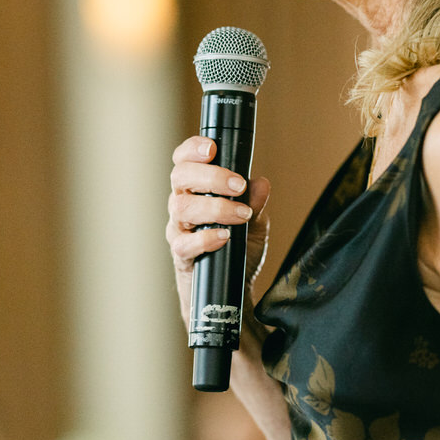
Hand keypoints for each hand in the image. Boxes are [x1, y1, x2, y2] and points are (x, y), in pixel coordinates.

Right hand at [165, 136, 270, 321]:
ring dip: (214, 208)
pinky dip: (205, 238)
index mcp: (196, 189)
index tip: (212, 148)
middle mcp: (183, 204)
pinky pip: (184, 243)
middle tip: (237, 185)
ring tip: (241, 215)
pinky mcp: (181, 256)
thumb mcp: (254, 223)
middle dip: (210, 176)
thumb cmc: (236, 250)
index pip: (184, 160)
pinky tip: (224, 237)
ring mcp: (179, 229)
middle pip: (180, 177)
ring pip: (181, 207)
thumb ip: (256, 202)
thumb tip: (261, 183)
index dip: (192, 149)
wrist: (230, 291)